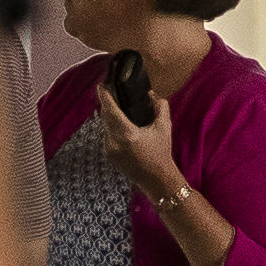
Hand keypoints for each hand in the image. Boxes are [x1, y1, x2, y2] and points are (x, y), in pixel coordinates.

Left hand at [95, 86, 179, 201]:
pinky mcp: (108, 156)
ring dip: (110, 117)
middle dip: (107, 105)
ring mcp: (109, 150)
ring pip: (105, 127)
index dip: (105, 97)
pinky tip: (121, 126)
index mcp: (127, 134)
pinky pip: (107, 137)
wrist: (156, 179)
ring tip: (117, 109)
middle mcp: (114, 142)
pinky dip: (112, 129)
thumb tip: (151, 94)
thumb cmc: (161, 152)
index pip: (111, 110)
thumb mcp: (164, 127)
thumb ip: (160, 106)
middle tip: (110, 92)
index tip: (101, 86)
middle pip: (105, 117)